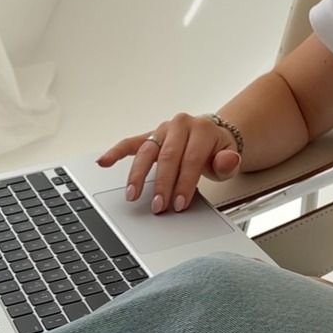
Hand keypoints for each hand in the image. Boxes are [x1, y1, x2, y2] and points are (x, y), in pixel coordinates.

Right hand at [97, 113, 241, 213]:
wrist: (211, 135)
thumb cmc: (216, 149)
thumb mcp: (229, 156)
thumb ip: (228, 162)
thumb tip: (227, 160)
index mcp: (201, 129)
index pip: (191, 159)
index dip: (185, 183)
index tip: (179, 203)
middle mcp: (179, 126)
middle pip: (168, 157)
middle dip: (162, 184)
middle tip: (158, 206)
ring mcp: (162, 130)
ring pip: (146, 151)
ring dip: (138, 175)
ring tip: (132, 194)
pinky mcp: (149, 136)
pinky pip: (130, 143)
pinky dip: (116, 152)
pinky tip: (104, 162)